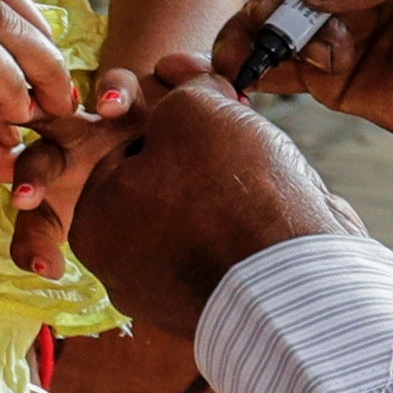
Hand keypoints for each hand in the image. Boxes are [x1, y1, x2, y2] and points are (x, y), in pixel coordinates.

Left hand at [64, 68, 363, 338]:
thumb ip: (183, 91)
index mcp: (92, 223)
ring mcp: (164, 299)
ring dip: (228, 188)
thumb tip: (186, 80)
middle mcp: (117, 270)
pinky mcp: (214, 313)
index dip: (175, 115)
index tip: (211, 102)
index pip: (126, 147)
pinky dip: (246, 229)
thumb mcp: (194, 111)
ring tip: (264, 169)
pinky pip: (225, 253)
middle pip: (162, 186)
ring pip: (195, 218)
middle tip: (241, 133)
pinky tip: (275, 212)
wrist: (299, 279)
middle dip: (202, 155)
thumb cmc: (233, 191)